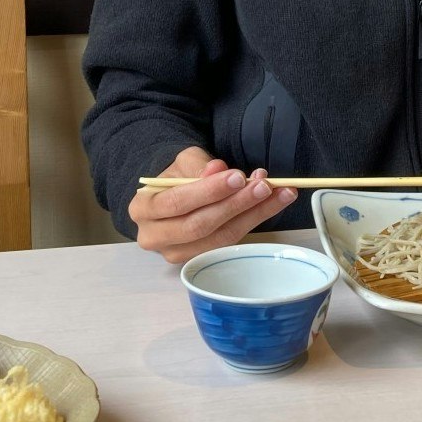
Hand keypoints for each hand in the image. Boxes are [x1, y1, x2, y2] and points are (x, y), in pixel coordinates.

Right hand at [128, 146, 297, 263]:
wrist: (171, 196)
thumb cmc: (177, 177)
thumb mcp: (183, 162)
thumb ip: (199, 166)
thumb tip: (219, 169)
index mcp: (142, 209)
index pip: (176, 202)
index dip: (209, 191)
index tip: (239, 177)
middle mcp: (154, 237)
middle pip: (199, 226)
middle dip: (236, 205)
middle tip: (265, 186)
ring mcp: (176, 254)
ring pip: (219, 238)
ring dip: (253, 214)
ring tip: (279, 193)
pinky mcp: (199, 260)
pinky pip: (230, 243)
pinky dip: (253, 221)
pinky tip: (272, 204)